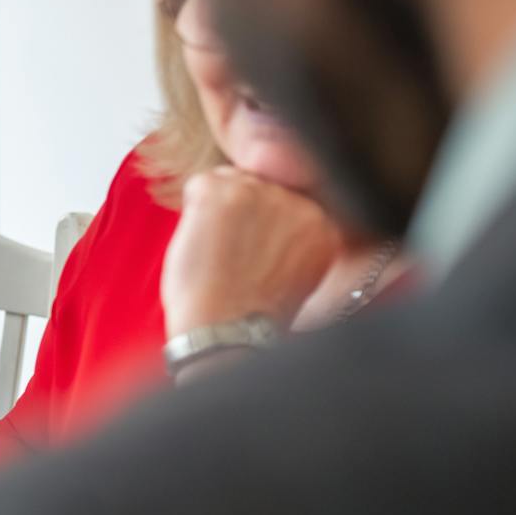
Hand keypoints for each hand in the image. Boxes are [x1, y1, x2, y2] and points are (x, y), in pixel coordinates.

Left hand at [161, 166, 341, 337]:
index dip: (261, 223)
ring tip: (218, 255)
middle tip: (233, 256)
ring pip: (227, 180)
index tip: (255, 251)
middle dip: (240, 213)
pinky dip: (192, 213)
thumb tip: (271, 209)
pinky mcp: (218, 192)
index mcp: (323, 220)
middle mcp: (296, 198)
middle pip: (256, 183)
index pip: (286, 196)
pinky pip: (198, 184)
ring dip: (215, 212)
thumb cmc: (257, 314)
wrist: (228, 334)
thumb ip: (294, 234)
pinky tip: (203, 247)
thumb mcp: (299, 269)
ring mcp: (256, 192)